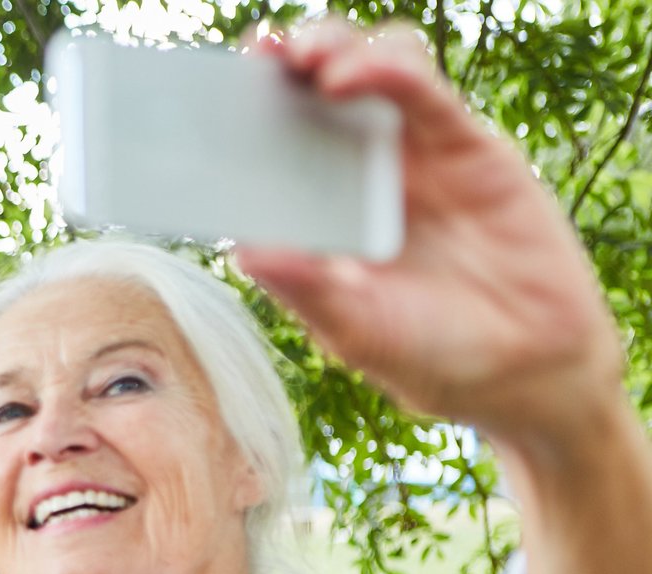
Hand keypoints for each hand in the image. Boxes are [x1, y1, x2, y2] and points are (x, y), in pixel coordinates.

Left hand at [234, 20, 628, 454]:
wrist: (524, 369)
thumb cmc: (426, 353)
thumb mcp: (354, 329)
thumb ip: (305, 288)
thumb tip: (242, 250)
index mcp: (317, 210)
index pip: (271, 143)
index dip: (241, 112)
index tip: (204, 95)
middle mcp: (358, 172)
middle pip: (316, 89)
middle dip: (284, 62)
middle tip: (257, 54)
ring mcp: (413, 153)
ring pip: (372, 70)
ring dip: (335, 49)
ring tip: (306, 63)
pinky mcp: (467, 146)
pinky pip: (425, 93)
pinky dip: (389, 69)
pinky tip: (354, 75)